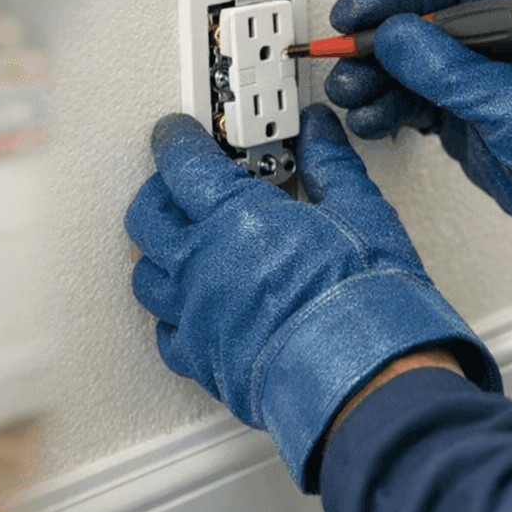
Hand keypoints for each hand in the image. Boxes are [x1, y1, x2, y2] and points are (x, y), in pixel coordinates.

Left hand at [125, 106, 499, 491]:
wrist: (365, 377)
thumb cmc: (364, 302)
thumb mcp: (362, 213)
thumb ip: (333, 165)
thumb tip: (322, 134)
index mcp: (237, 219)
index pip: (184, 165)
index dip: (177, 141)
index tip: (178, 135)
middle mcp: (203, 265)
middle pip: (147, 218)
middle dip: (158, 193)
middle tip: (178, 184)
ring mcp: (197, 316)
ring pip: (146, 276)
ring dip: (159, 254)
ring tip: (181, 245)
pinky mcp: (203, 361)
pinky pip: (164, 333)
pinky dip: (171, 315)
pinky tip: (193, 307)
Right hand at [324, 0, 511, 303]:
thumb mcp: (510, 101)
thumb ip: (447, 68)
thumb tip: (393, 36)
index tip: (356, 13)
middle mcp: (497, 32)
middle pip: (418, 20)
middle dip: (375, 44)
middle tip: (345, 63)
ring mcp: (478, 71)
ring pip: (408, 61)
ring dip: (374, 79)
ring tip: (351, 96)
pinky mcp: (464, 107)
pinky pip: (412, 97)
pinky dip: (386, 107)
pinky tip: (371, 119)